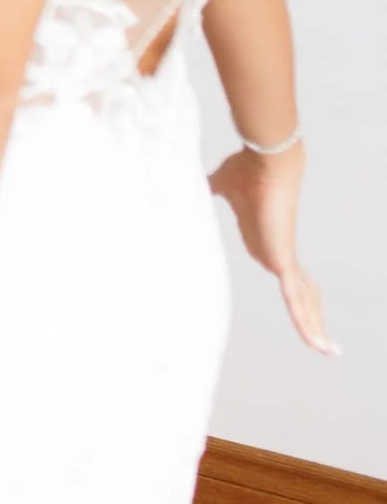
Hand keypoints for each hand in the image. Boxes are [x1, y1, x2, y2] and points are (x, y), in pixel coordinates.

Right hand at [211, 142, 336, 354]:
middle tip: (325, 342)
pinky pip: (296, 301)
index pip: (286, 274)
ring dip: (315, 327)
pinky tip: (317, 343)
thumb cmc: (246, 171)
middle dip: (313, 316)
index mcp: (265, 242)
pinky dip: (306, 323)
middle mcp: (277, 253)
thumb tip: (186, 178)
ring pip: (304, 302)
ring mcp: (283, 259)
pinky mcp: (283, 262)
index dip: (294, 289)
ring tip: (328, 350)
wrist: (264, 163)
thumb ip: (208, 187)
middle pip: (303, 293)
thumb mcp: (219, 184)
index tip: (294, 300)